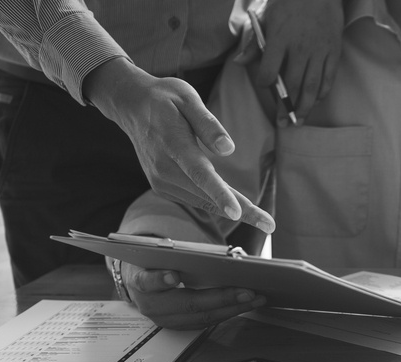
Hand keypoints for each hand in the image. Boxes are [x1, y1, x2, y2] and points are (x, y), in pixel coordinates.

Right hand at [84, 59, 274, 232]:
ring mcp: (162, 181)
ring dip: (233, 210)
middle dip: (242, 211)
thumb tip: (228, 149)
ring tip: (262, 218)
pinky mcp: (163, 186)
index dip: (220, 194)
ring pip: (203, 201)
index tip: (237, 212)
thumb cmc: (164, 99)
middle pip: (208, 195)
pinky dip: (215, 202)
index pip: (200, 174)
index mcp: (174, 145)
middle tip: (269, 224)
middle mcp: (165, 168)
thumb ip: (208, 124)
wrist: (131, 106)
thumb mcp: (188, 97)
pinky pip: (195, 198)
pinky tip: (232, 202)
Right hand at [122, 263, 266, 329]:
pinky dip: (228, 312)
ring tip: (256, 298)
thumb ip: (178, 254)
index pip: (147, 281)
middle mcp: (151, 305)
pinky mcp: (180, 326)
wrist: (142, 280)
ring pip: (202, 317)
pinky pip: (207, 322)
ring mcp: (166, 319)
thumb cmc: (155, 262)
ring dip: (233, 308)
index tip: (173, 276)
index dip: (159, 280)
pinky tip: (246, 304)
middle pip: (187, 304)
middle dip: (221, 299)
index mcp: (140, 281)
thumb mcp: (159, 254)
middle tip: (247, 291)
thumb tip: (220, 254)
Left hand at [253, 0, 343, 120]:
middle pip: (291, 86)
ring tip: (299, 120)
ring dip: (304, 107)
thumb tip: (239, 63)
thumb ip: (254, 42)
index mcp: (280, 39)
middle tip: (282, 123)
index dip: (264, 83)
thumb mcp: (266, 17)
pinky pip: (328, 78)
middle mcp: (300, 48)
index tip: (263, 85)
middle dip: (285, 107)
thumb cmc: (288, 2)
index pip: (269, 71)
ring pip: (311, 87)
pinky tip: (315, 101)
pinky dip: (322, 93)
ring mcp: (319, 51)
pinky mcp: (334, 51)